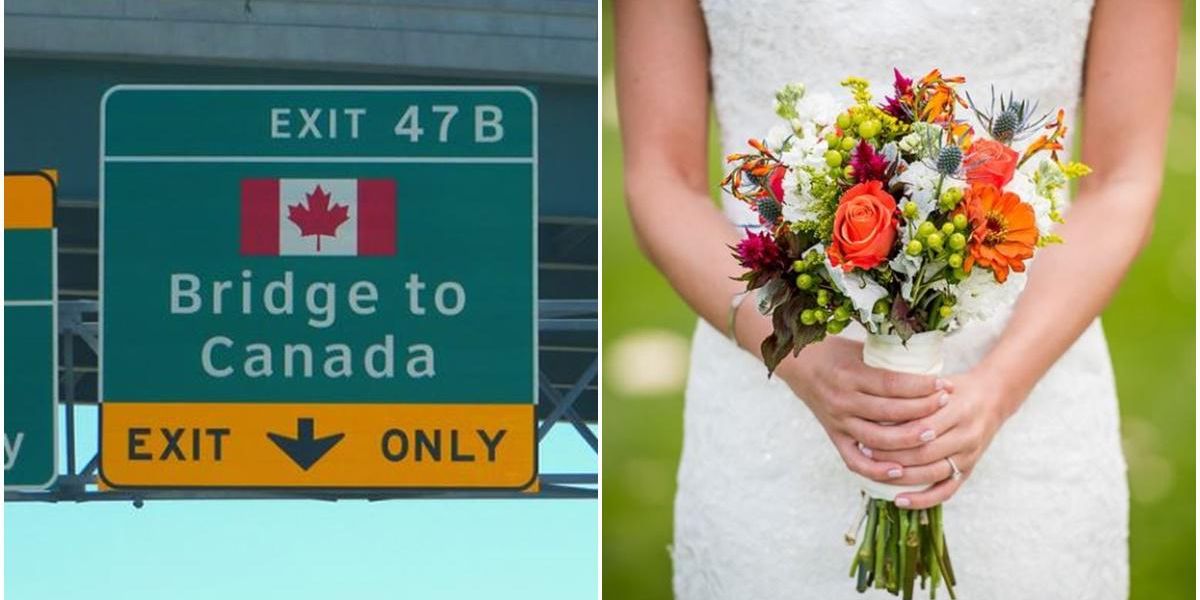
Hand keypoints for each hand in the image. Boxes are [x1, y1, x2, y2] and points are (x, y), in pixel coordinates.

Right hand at [777, 336, 952, 485]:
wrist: (797, 364)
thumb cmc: (834, 352)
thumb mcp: (860, 349)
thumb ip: (888, 362)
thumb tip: (929, 366)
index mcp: (850, 375)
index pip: (892, 384)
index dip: (921, 386)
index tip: (944, 384)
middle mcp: (843, 401)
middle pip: (890, 413)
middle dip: (923, 410)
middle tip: (947, 404)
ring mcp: (838, 422)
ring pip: (877, 439)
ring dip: (907, 440)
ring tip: (933, 434)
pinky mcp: (834, 436)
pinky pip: (855, 461)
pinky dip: (877, 470)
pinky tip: (899, 470)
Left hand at [861, 367, 1018, 508]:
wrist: (994, 396)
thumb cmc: (956, 388)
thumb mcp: (936, 384)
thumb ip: (912, 396)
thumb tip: (874, 409)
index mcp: (957, 410)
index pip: (920, 427)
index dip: (893, 434)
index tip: (867, 434)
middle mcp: (966, 435)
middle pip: (924, 452)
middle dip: (892, 456)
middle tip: (866, 454)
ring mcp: (968, 455)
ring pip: (932, 473)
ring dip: (902, 477)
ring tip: (877, 473)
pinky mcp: (969, 469)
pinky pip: (946, 490)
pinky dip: (923, 499)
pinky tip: (899, 500)